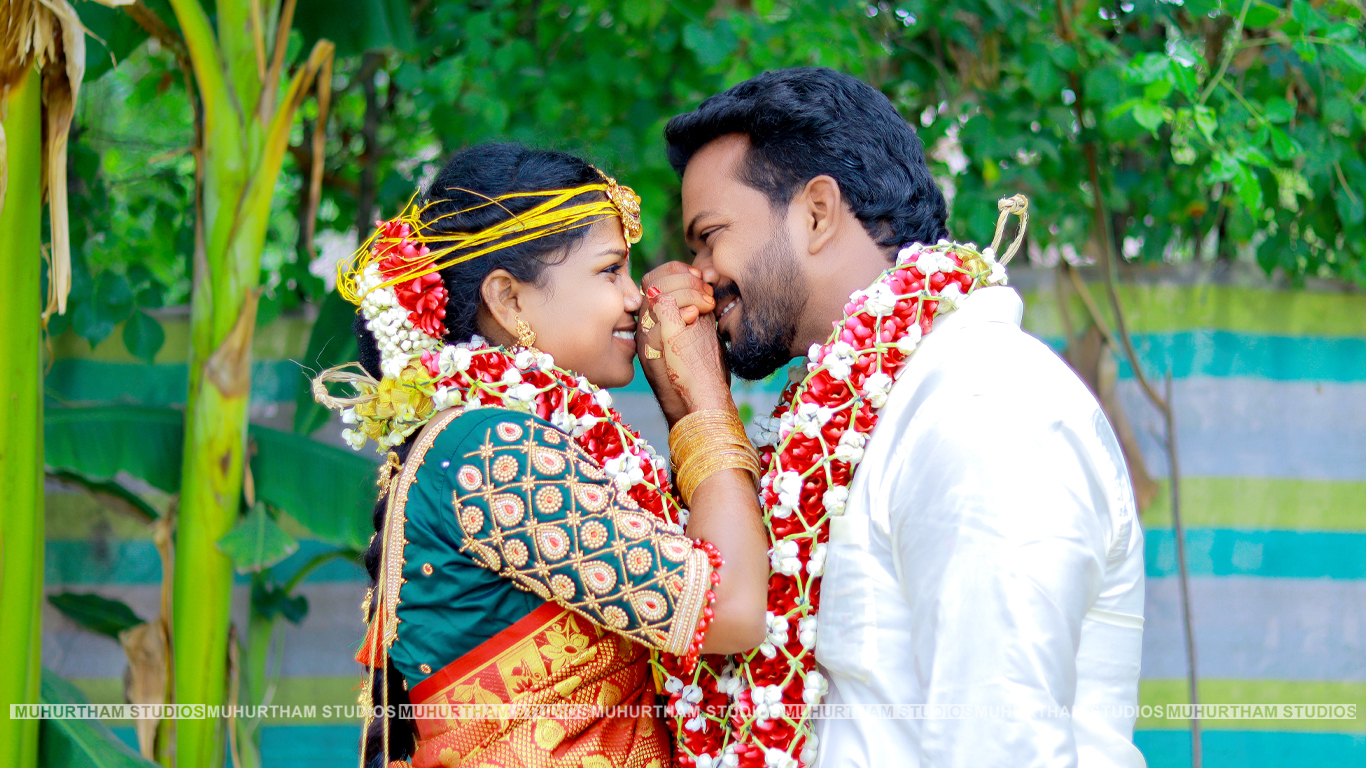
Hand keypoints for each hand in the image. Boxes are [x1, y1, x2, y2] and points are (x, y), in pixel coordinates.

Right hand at [638, 262, 719, 424]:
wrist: (700, 406)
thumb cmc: (702, 373)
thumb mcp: (699, 333)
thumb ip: (694, 308)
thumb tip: (706, 281)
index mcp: (654, 323)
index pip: (654, 277)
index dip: (677, 271)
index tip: (700, 278)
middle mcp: (646, 328)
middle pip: (653, 280)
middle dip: (683, 278)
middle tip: (704, 293)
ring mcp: (648, 337)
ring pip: (658, 291)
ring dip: (687, 290)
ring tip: (704, 306)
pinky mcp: (656, 344)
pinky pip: (663, 307)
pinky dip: (684, 303)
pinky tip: (697, 317)